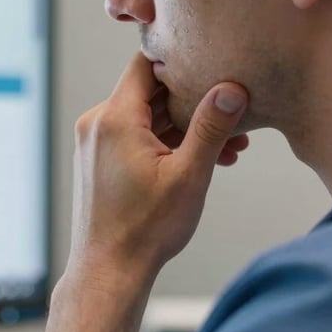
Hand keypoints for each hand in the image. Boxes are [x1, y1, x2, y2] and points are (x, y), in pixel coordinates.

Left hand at [67, 53, 248, 285]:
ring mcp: (95, 141)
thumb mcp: (189, 175)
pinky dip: (165, 142)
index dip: (181, 62)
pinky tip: (201, 160)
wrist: (108, 270)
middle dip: (193, 103)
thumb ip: (210, 127)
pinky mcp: (98, 159)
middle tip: (236, 122)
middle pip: (150, 92)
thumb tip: (232, 88)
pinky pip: (134, 136)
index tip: (214, 68)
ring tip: (229, 148)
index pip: (146, 64)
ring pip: (146, 117)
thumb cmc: (145, 229)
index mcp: (114, 118)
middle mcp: (97, 122)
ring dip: (184, 127)